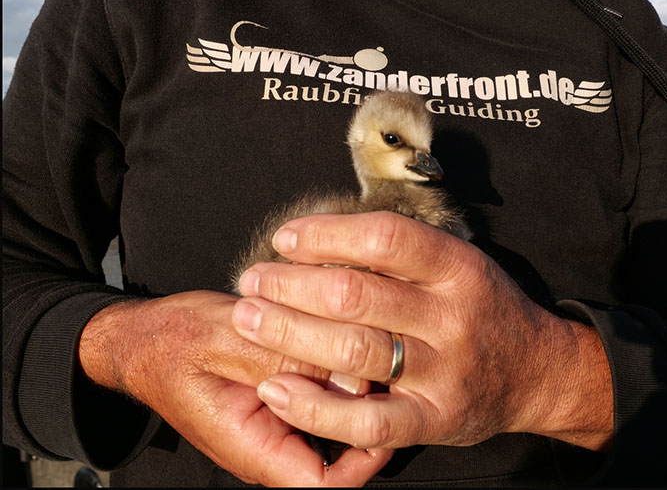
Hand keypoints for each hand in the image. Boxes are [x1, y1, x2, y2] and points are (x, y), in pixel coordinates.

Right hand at [78, 290, 392, 485]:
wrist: (143, 336)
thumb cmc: (172, 341)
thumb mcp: (226, 340)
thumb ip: (286, 359)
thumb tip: (351, 375)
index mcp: (253, 447)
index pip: (324, 484)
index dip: (364, 459)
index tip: (384, 417)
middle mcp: (270, 441)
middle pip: (339, 450)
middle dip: (364, 409)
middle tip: (380, 363)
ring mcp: (277, 418)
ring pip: (332, 415)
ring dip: (349, 382)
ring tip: (361, 341)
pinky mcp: (280, 393)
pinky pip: (318, 390)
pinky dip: (331, 366)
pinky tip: (336, 332)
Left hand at [233, 212, 613, 451]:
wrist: (538, 372)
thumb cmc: (484, 309)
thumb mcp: (459, 265)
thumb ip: (404, 254)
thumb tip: (324, 233)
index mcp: (459, 267)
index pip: (384, 238)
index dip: (326, 233)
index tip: (285, 237)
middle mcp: (453, 316)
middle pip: (356, 293)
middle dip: (290, 284)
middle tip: (251, 281)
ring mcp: (445, 371)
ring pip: (353, 350)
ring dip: (288, 332)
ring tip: (248, 319)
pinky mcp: (435, 419)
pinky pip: (367, 420)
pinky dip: (314, 407)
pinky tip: (276, 390)